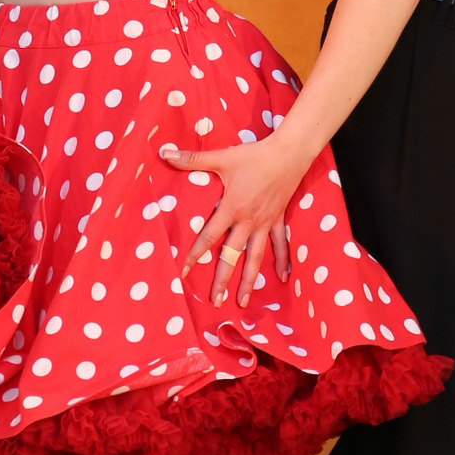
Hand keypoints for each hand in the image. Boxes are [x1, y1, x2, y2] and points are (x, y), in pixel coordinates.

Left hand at [164, 133, 302, 307]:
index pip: (209, 237)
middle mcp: (248, 221)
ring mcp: (265, 223)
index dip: (195, 255)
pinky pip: (280, 244)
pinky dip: (282, 260)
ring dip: (250, 280)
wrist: (289, 153)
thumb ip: (193, 159)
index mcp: (232, 209)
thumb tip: (164, 153)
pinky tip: (282, 278)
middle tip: (216, 301)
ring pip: (256, 257)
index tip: (185, 273)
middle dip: (223, 280)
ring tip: (243, 301)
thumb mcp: (222, 157)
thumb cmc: (255, 155)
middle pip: (232, 256)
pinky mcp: (278, 219)